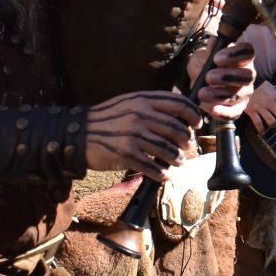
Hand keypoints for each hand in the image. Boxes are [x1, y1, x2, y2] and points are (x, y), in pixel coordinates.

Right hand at [84, 90, 203, 179]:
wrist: (77, 133)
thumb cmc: (107, 119)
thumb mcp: (129, 102)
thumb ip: (151, 105)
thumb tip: (179, 114)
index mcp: (143, 100)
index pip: (178, 104)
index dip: (193, 115)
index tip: (198, 124)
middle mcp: (140, 115)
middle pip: (176, 128)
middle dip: (186, 140)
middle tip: (188, 147)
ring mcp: (133, 135)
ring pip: (167, 149)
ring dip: (177, 158)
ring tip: (179, 162)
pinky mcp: (126, 154)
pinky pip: (152, 166)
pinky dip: (162, 173)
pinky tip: (165, 175)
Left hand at [197, 42, 256, 120]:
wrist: (201, 83)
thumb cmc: (206, 66)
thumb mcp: (204, 56)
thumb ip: (209, 51)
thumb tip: (214, 41)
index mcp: (243, 58)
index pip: (248, 52)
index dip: (235, 55)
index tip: (216, 58)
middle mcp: (248, 75)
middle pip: (247, 76)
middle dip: (227, 76)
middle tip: (209, 77)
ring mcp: (244, 93)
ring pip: (238, 95)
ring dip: (220, 95)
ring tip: (202, 93)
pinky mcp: (238, 109)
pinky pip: (234, 113)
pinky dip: (224, 113)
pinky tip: (213, 110)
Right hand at [244, 80, 275, 132]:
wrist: (246, 83)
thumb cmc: (260, 87)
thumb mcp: (272, 89)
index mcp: (275, 97)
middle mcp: (269, 102)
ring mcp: (260, 107)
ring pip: (271, 122)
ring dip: (272, 126)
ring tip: (271, 126)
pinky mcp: (251, 111)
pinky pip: (258, 123)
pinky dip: (261, 130)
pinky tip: (262, 132)